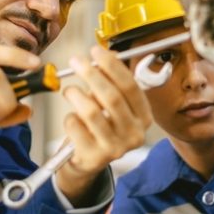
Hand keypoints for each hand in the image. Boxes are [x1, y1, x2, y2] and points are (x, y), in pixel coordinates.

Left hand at [55, 46, 151, 202]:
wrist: (87, 161)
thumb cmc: (100, 126)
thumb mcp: (109, 104)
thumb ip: (109, 82)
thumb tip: (105, 55)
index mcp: (144, 118)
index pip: (130, 87)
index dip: (112, 66)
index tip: (96, 51)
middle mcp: (134, 134)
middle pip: (112, 97)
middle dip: (91, 74)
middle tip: (76, 61)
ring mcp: (116, 148)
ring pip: (91, 111)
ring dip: (76, 95)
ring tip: (69, 91)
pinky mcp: (95, 157)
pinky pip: (75, 126)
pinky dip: (69, 117)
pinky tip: (72, 120)